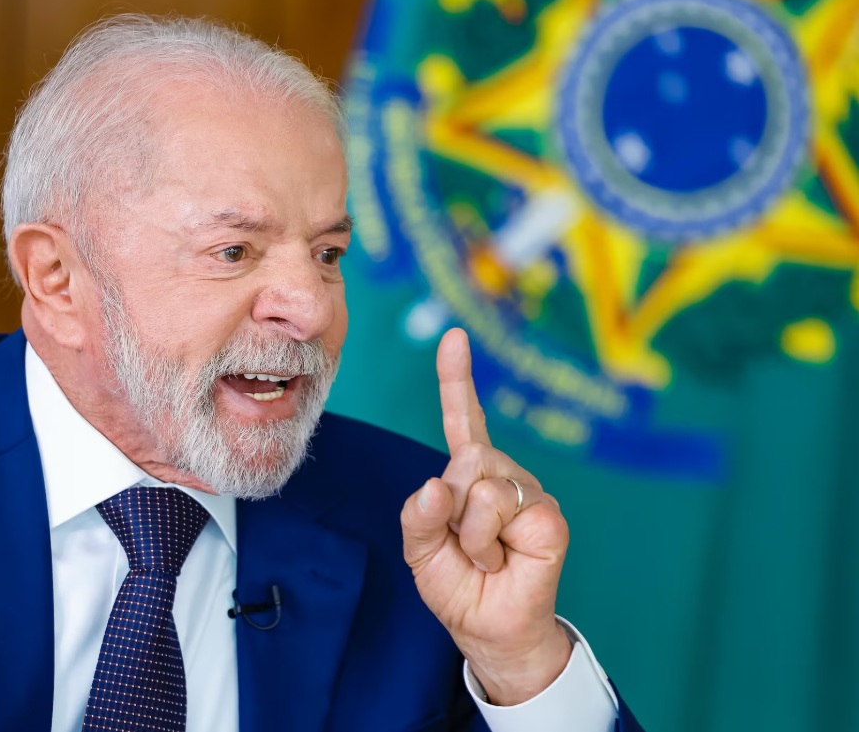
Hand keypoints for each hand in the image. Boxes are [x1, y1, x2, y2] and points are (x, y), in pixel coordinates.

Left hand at [400, 328, 571, 704]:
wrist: (489, 629)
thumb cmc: (458, 586)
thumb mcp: (419, 551)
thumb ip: (417, 515)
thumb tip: (436, 484)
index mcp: (469, 475)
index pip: (462, 419)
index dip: (457, 379)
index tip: (454, 336)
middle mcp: (502, 474)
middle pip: (464, 459)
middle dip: (450, 509)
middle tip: (463, 545)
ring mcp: (529, 492)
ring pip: (481, 485)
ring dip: (468, 533)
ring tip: (485, 556)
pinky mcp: (549, 516)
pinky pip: (502, 510)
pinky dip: (488, 543)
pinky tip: (504, 560)